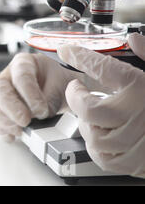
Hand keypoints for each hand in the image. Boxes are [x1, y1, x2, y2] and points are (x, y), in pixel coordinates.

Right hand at [0, 52, 81, 141]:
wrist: (59, 86)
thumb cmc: (59, 81)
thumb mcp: (62, 84)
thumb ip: (51, 98)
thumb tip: (41, 115)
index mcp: (24, 63)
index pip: (21, 76)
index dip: (30, 94)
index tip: (41, 110)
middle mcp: (9, 76)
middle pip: (1, 90)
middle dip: (13, 108)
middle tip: (25, 121)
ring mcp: (2, 93)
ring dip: (5, 121)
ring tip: (20, 131)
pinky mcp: (1, 109)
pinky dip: (2, 130)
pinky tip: (12, 136)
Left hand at [57, 33, 144, 177]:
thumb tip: (134, 39)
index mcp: (141, 89)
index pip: (101, 67)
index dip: (79, 57)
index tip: (66, 51)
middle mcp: (135, 116)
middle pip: (87, 109)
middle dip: (75, 97)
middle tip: (77, 89)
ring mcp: (134, 143)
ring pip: (91, 134)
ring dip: (86, 121)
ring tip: (94, 113)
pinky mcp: (134, 163)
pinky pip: (101, 156)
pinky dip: (96, 145)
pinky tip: (103, 134)